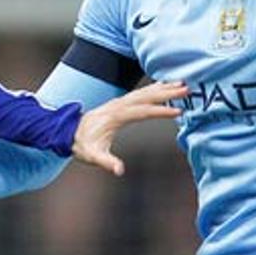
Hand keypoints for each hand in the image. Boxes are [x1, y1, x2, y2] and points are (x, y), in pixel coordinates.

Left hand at [71, 81, 186, 175]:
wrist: (68, 132)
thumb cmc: (82, 145)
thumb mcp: (93, 156)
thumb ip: (106, 162)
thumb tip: (119, 170)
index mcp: (116, 116)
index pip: (143, 111)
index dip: (161, 111)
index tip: (178, 111)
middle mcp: (119, 105)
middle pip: (147, 96)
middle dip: (167, 92)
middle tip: (186, 89)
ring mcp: (120, 102)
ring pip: (144, 91)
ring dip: (163, 87)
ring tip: (182, 84)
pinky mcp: (120, 103)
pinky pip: (140, 93)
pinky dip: (153, 87)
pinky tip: (164, 85)